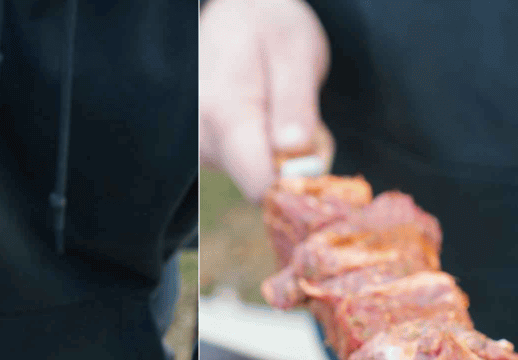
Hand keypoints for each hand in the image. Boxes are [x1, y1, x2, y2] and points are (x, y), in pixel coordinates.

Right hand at [199, 0, 329, 201]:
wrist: (236, 16)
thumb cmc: (269, 27)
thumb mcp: (295, 52)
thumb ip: (295, 105)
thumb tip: (293, 155)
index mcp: (222, 114)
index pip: (258, 183)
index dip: (295, 185)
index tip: (317, 165)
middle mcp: (202, 139)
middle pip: (260, 184)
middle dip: (294, 165)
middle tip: (306, 120)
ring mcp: (200, 149)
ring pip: (256, 178)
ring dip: (284, 156)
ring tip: (284, 108)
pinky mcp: (207, 153)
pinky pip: (248, 170)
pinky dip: (269, 153)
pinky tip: (268, 118)